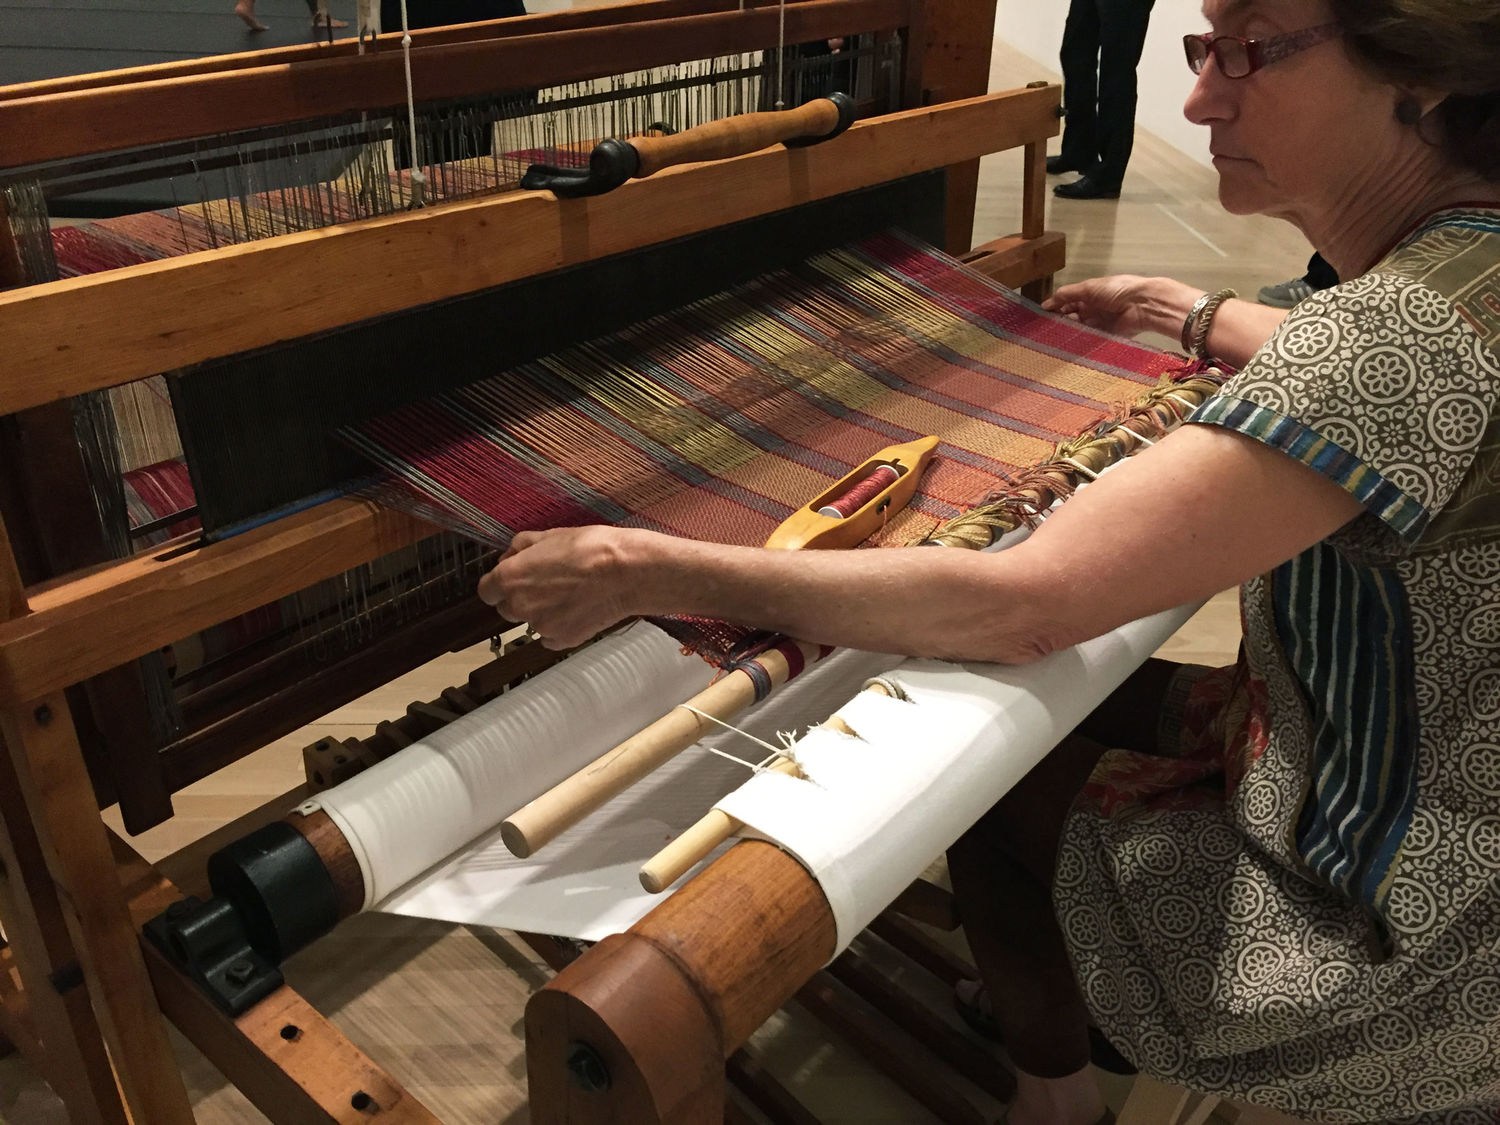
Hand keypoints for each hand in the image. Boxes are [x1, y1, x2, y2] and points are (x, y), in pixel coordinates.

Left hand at [477, 526, 652, 648]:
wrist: (627, 573)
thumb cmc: (592, 550)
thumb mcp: (550, 535)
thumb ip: (522, 547)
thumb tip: (511, 554)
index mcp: (511, 578)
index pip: (486, 590)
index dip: (499, 583)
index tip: (512, 577)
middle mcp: (520, 606)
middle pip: (506, 608)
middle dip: (520, 597)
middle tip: (546, 583)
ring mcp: (541, 626)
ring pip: (531, 621)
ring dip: (542, 611)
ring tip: (569, 594)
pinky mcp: (562, 640)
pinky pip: (550, 636)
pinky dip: (559, 626)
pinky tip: (577, 609)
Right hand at [1043, 275, 1185, 338]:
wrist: (1142, 305)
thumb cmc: (1116, 290)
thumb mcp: (1089, 287)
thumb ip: (1067, 294)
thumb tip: (1046, 303)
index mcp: (1090, 294)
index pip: (1068, 301)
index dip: (1056, 307)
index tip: (1042, 316)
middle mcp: (1093, 308)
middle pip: (1072, 316)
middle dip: (1060, 321)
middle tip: (1045, 329)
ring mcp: (1100, 323)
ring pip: (1079, 329)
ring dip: (1069, 332)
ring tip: (1053, 337)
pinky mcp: (1106, 336)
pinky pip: (1090, 339)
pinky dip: (1080, 341)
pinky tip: (1068, 345)